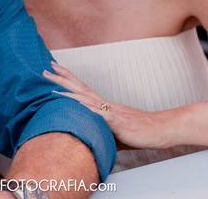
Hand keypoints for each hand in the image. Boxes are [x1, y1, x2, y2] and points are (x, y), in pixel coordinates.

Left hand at [44, 61, 174, 149]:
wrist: (160, 130)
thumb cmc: (140, 132)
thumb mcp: (115, 133)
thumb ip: (102, 132)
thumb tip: (90, 138)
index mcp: (104, 106)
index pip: (82, 89)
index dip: (68, 79)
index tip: (54, 70)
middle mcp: (105, 104)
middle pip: (80, 88)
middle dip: (62, 79)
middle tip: (46, 69)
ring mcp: (110, 111)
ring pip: (85, 97)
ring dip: (68, 90)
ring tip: (53, 85)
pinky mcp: (117, 121)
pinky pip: (99, 113)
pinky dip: (87, 108)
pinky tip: (76, 104)